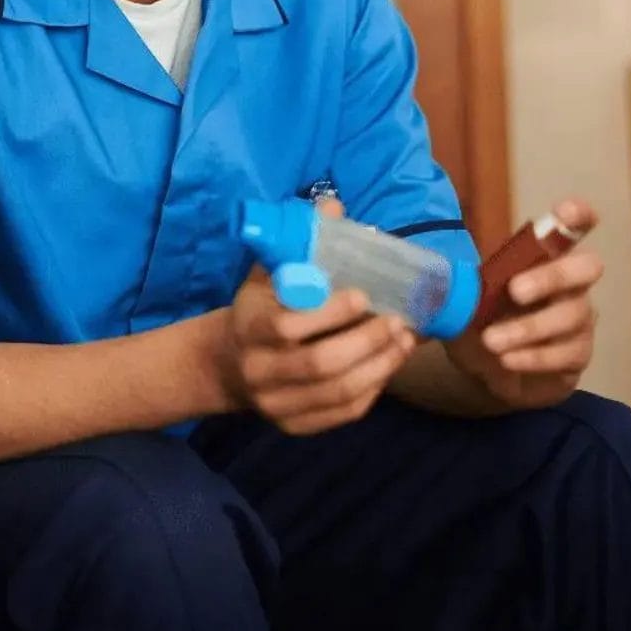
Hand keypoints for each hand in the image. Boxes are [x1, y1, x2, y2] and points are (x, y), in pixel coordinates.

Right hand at [216, 200, 416, 434]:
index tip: (363, 295)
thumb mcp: (266, 275)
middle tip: (397, 321)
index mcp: (249, 328)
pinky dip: (372, 391)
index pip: (288, 326)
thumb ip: (299, 244)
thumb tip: (334, 205)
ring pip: (338, 392)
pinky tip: (387, 367)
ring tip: (404, 342)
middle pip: (320, 364)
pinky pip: (342, 413)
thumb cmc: (257, 309)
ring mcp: (277, 403)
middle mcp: (259, 370)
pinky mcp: (295, 425)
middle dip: (366, 342)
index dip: (330, 313)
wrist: (226, 365)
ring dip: (379, 367)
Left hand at [446, 199, 601, 410]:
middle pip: (586, 268)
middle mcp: (572, 284)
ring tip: (491, 341)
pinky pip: (567, 353)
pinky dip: (534, 357)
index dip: (577, 215)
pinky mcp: (579, 354)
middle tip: (514, 291)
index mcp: (544, 259)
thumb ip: (456, 283)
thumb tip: (429, 278)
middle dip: (551, 277)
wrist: (488, 371)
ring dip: (528, 328)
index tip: (566, 212)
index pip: (572, 227)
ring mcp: (580, 318)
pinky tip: (508, 360)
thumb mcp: (465, 298)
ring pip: (571, 316)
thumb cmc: (481, 321)